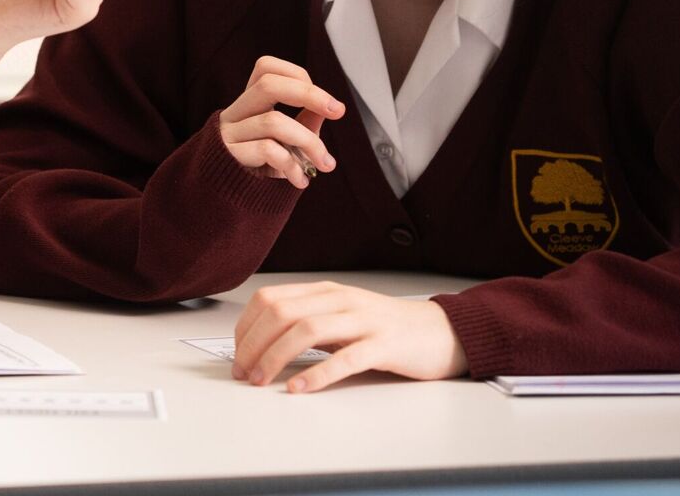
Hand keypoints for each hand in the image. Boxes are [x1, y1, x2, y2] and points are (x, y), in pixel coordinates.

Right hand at [220, 57, 342, 188]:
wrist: (225, 200)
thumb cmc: (259, 167)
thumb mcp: (286, 142)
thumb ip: (304, 123)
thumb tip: (328, 106)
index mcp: (249, 104)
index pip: (266, 68)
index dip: (297, 75)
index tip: (325, 101)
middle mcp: (235, 113)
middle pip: (267, 84)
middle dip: (309, 94)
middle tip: (337, 111)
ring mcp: (229, 133)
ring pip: (274, 122)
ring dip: (310, 143)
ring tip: (324, 164)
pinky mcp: (228, 155)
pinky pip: (267, 151)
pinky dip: (293, 166)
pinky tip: (300, 180)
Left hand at [232, 281, 468, 392]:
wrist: (442, 332)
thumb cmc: (386, 328)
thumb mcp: (340, 316)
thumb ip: (306, 323)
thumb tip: (261, 343)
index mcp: (325, 291)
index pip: (269, 299)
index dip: (246, 327)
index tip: (237, 353)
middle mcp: (340, 300)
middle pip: (281, 314)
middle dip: (253, 345)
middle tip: (243, 372)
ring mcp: (363, 321)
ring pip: (306, 331)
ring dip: (275, 358)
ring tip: (262, 380)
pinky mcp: (385, 345)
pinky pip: (345, 358)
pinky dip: (317, 374)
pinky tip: (300, 388)